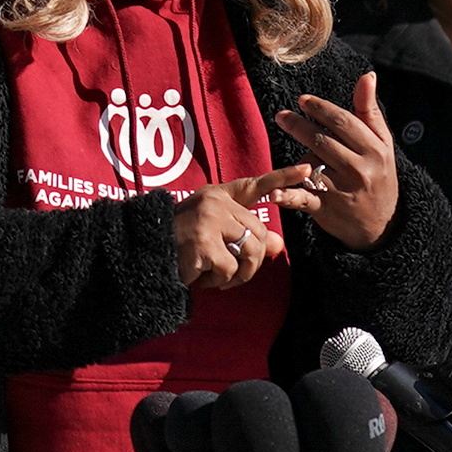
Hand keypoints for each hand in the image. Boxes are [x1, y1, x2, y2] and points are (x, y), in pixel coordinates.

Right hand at [173, 167, 314, 288]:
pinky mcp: (204, 243)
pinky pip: (229, 268)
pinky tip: (200, 277)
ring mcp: (209, 220)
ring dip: (239, 274)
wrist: (144, 253)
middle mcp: (214, 202)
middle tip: (234, 274)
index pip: (254, 185)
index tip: (308, 170)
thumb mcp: (214, 236)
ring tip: (217, 277)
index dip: (282, 178)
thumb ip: (246, 236)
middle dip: (253, 261)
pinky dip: (219, 281)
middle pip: (260, 232)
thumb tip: (279, 244)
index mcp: (217, 196)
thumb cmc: (180, 245)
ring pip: (250, 251)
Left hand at [285, 75, 405, 250]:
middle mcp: (359, 169)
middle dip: (299, 125)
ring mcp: (342, 191)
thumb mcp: (382, 144)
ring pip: (311, 164)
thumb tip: (367, 76)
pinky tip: (275, 192)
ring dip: (299, 157)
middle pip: (322, 141)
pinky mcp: (326, 210)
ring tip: (297, 155)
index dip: (320, 109)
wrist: (383, 226)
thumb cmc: (379, 176)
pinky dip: (288, 196)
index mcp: (374, 150)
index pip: (343, 122)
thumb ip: (369, 111)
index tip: (303, 100)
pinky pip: (304, 198)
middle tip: (282, 116)